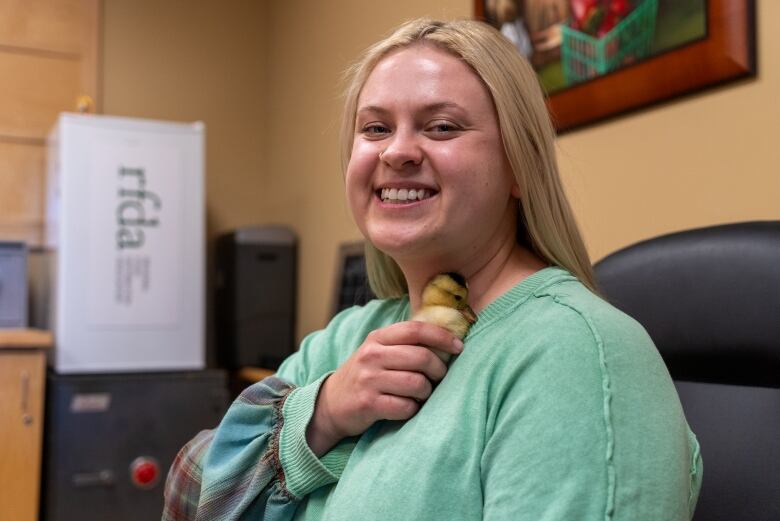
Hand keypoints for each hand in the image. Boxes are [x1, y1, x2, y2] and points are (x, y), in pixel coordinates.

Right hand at [306, 321, 463, 455]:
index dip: (442, 336)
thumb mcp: (378, 351)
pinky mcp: (368, 404)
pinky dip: (412, 409)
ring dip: (426, 392)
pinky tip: (407, 407)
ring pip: (417, 383)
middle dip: (439, 370)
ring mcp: (368, 380)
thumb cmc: (366, 375)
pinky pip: (405, 407)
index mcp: (377, 338)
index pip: (416, 329)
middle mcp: (371, 355)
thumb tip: (447, 338)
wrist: (331, 404)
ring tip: (421, 394)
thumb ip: (405, 343)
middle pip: (421, 357)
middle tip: (439, 377)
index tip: (459, 346)